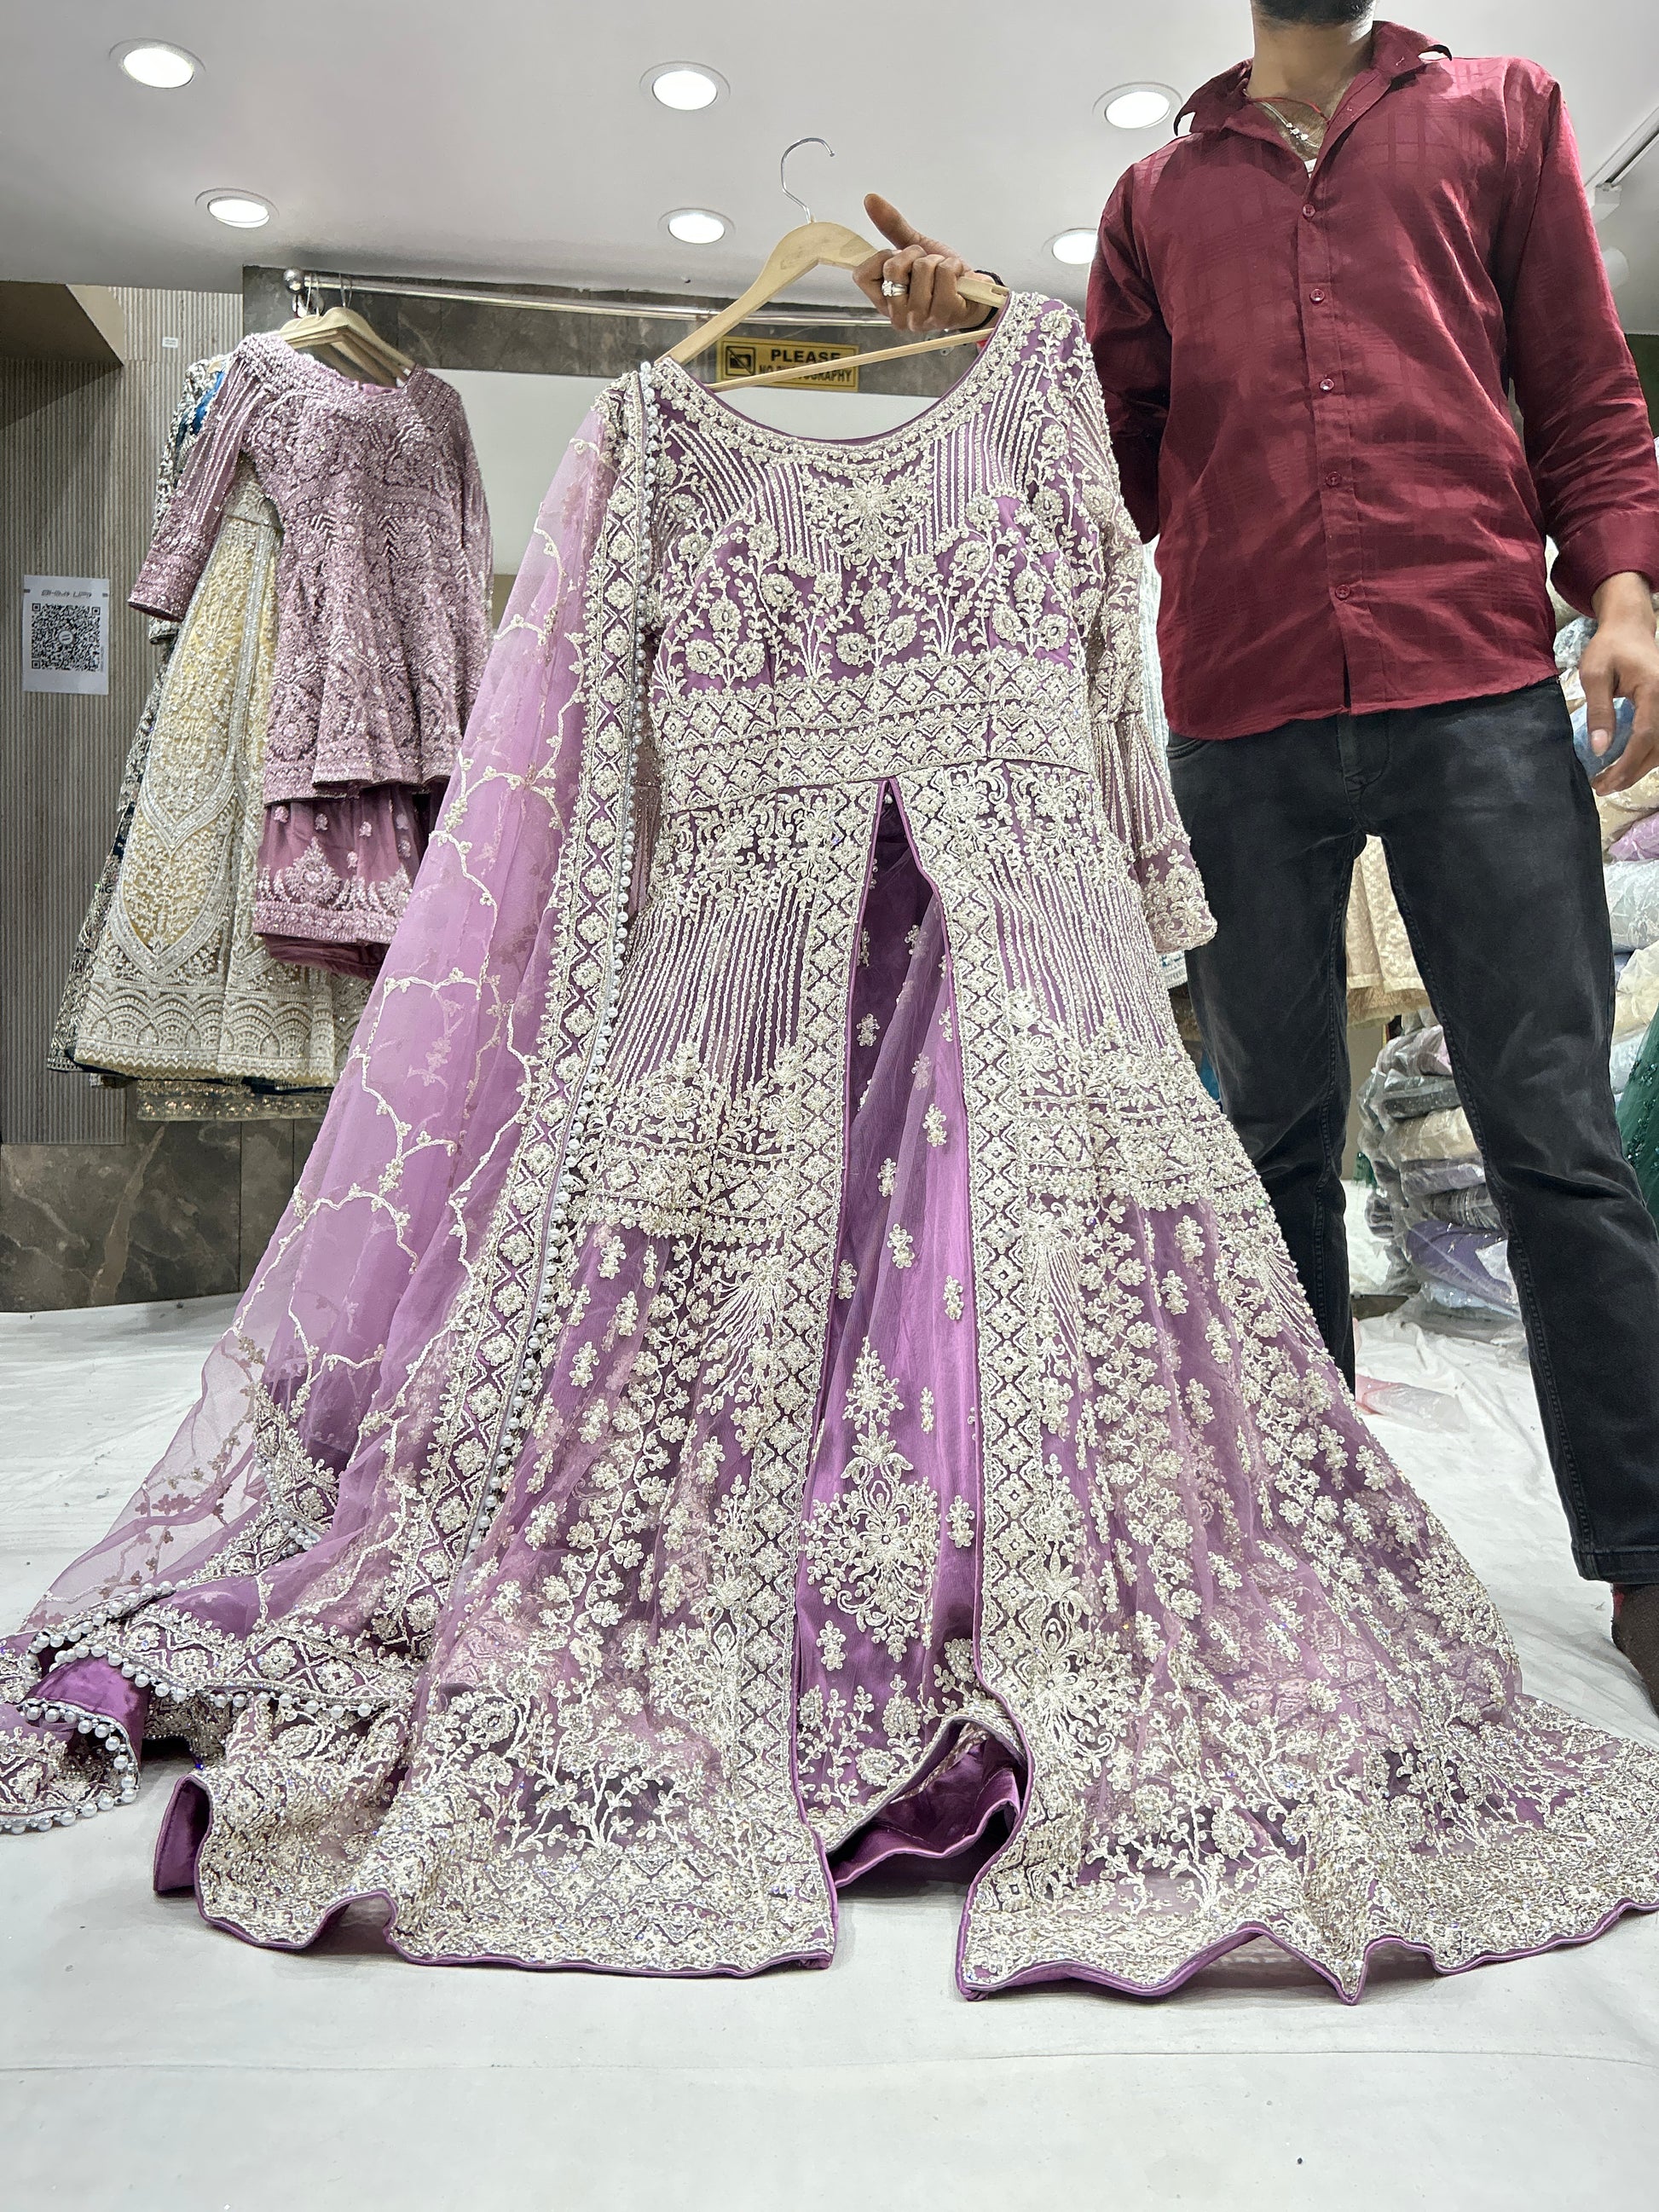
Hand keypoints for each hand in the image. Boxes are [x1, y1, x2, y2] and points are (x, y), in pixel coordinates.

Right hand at [853, 195, 989, 334]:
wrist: (974, 293)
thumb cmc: (942, 277)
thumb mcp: (914, 248)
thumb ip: (891, 226)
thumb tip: (871, 200)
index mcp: (885, 302)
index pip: (862, 275)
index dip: (884, 258)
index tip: (902, 262)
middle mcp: (898, 316)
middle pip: (892, 268)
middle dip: (914, 255)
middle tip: (926, 266)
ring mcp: (920, 318)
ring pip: (921, 269)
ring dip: (937, 262)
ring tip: (943, 274)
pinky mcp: (944, 314)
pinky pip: (944, 274)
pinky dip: (954, 266)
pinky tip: (957, 279)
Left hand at [1585, 572, 1658, 794]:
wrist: (1630, 628)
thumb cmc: (1609, 647)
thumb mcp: (1594, 675)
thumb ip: (1598, 711)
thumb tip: (1599, 749)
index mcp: (1654, 689)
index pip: (1645, 735)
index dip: (1627, 763)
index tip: (1606, 781)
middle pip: (1657, 747)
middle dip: (1631, 772)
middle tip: (1603, 788)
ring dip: (1638, 768)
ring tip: (1609, 782)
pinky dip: (1644, 755)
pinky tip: (1623, 766)